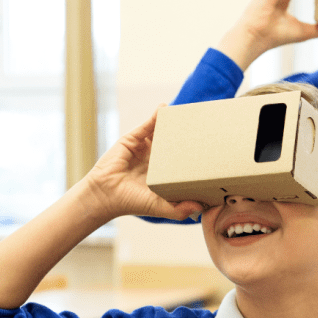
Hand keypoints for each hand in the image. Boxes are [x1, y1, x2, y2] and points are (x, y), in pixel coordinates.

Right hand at [83, 107, 202, 221]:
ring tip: (188, 113)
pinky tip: (165, 108)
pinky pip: (147, 125)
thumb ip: (180, 209)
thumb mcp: (160, 207)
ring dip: (174, 122)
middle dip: (188, 135)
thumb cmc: (132, 202)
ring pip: (163, 131)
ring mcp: (145, 147)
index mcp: (165, 172)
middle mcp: (156, 158)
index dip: (195, 154)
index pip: (184, 159)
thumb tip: (202, 207)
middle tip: (205, 126)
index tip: (212, 147)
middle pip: (176, 142)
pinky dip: (156, 116)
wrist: (106, 195)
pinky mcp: (132, 139)